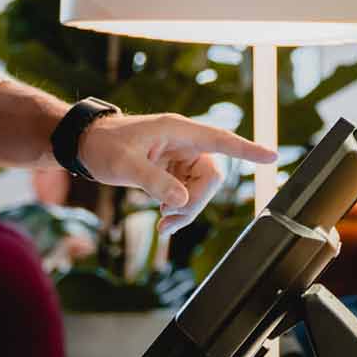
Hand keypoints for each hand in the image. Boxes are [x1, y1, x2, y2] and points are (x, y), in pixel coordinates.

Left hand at [77, 112, 276, 236]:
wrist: (85, 145)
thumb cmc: (104, 145)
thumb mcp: (125, 165)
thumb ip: (154, 182)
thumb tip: (182, 201)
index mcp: (178, 131)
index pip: (220, 140)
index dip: (247, 149)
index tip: (271, 155)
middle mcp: (184, 142)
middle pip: (211, 176)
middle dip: (196, 203)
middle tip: (169, 220)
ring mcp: (179, 157)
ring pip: (200, 189)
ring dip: (187, 210)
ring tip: (162, 225)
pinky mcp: (172, 170)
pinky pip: (188, 193)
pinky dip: (179, 210)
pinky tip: (162, 220)